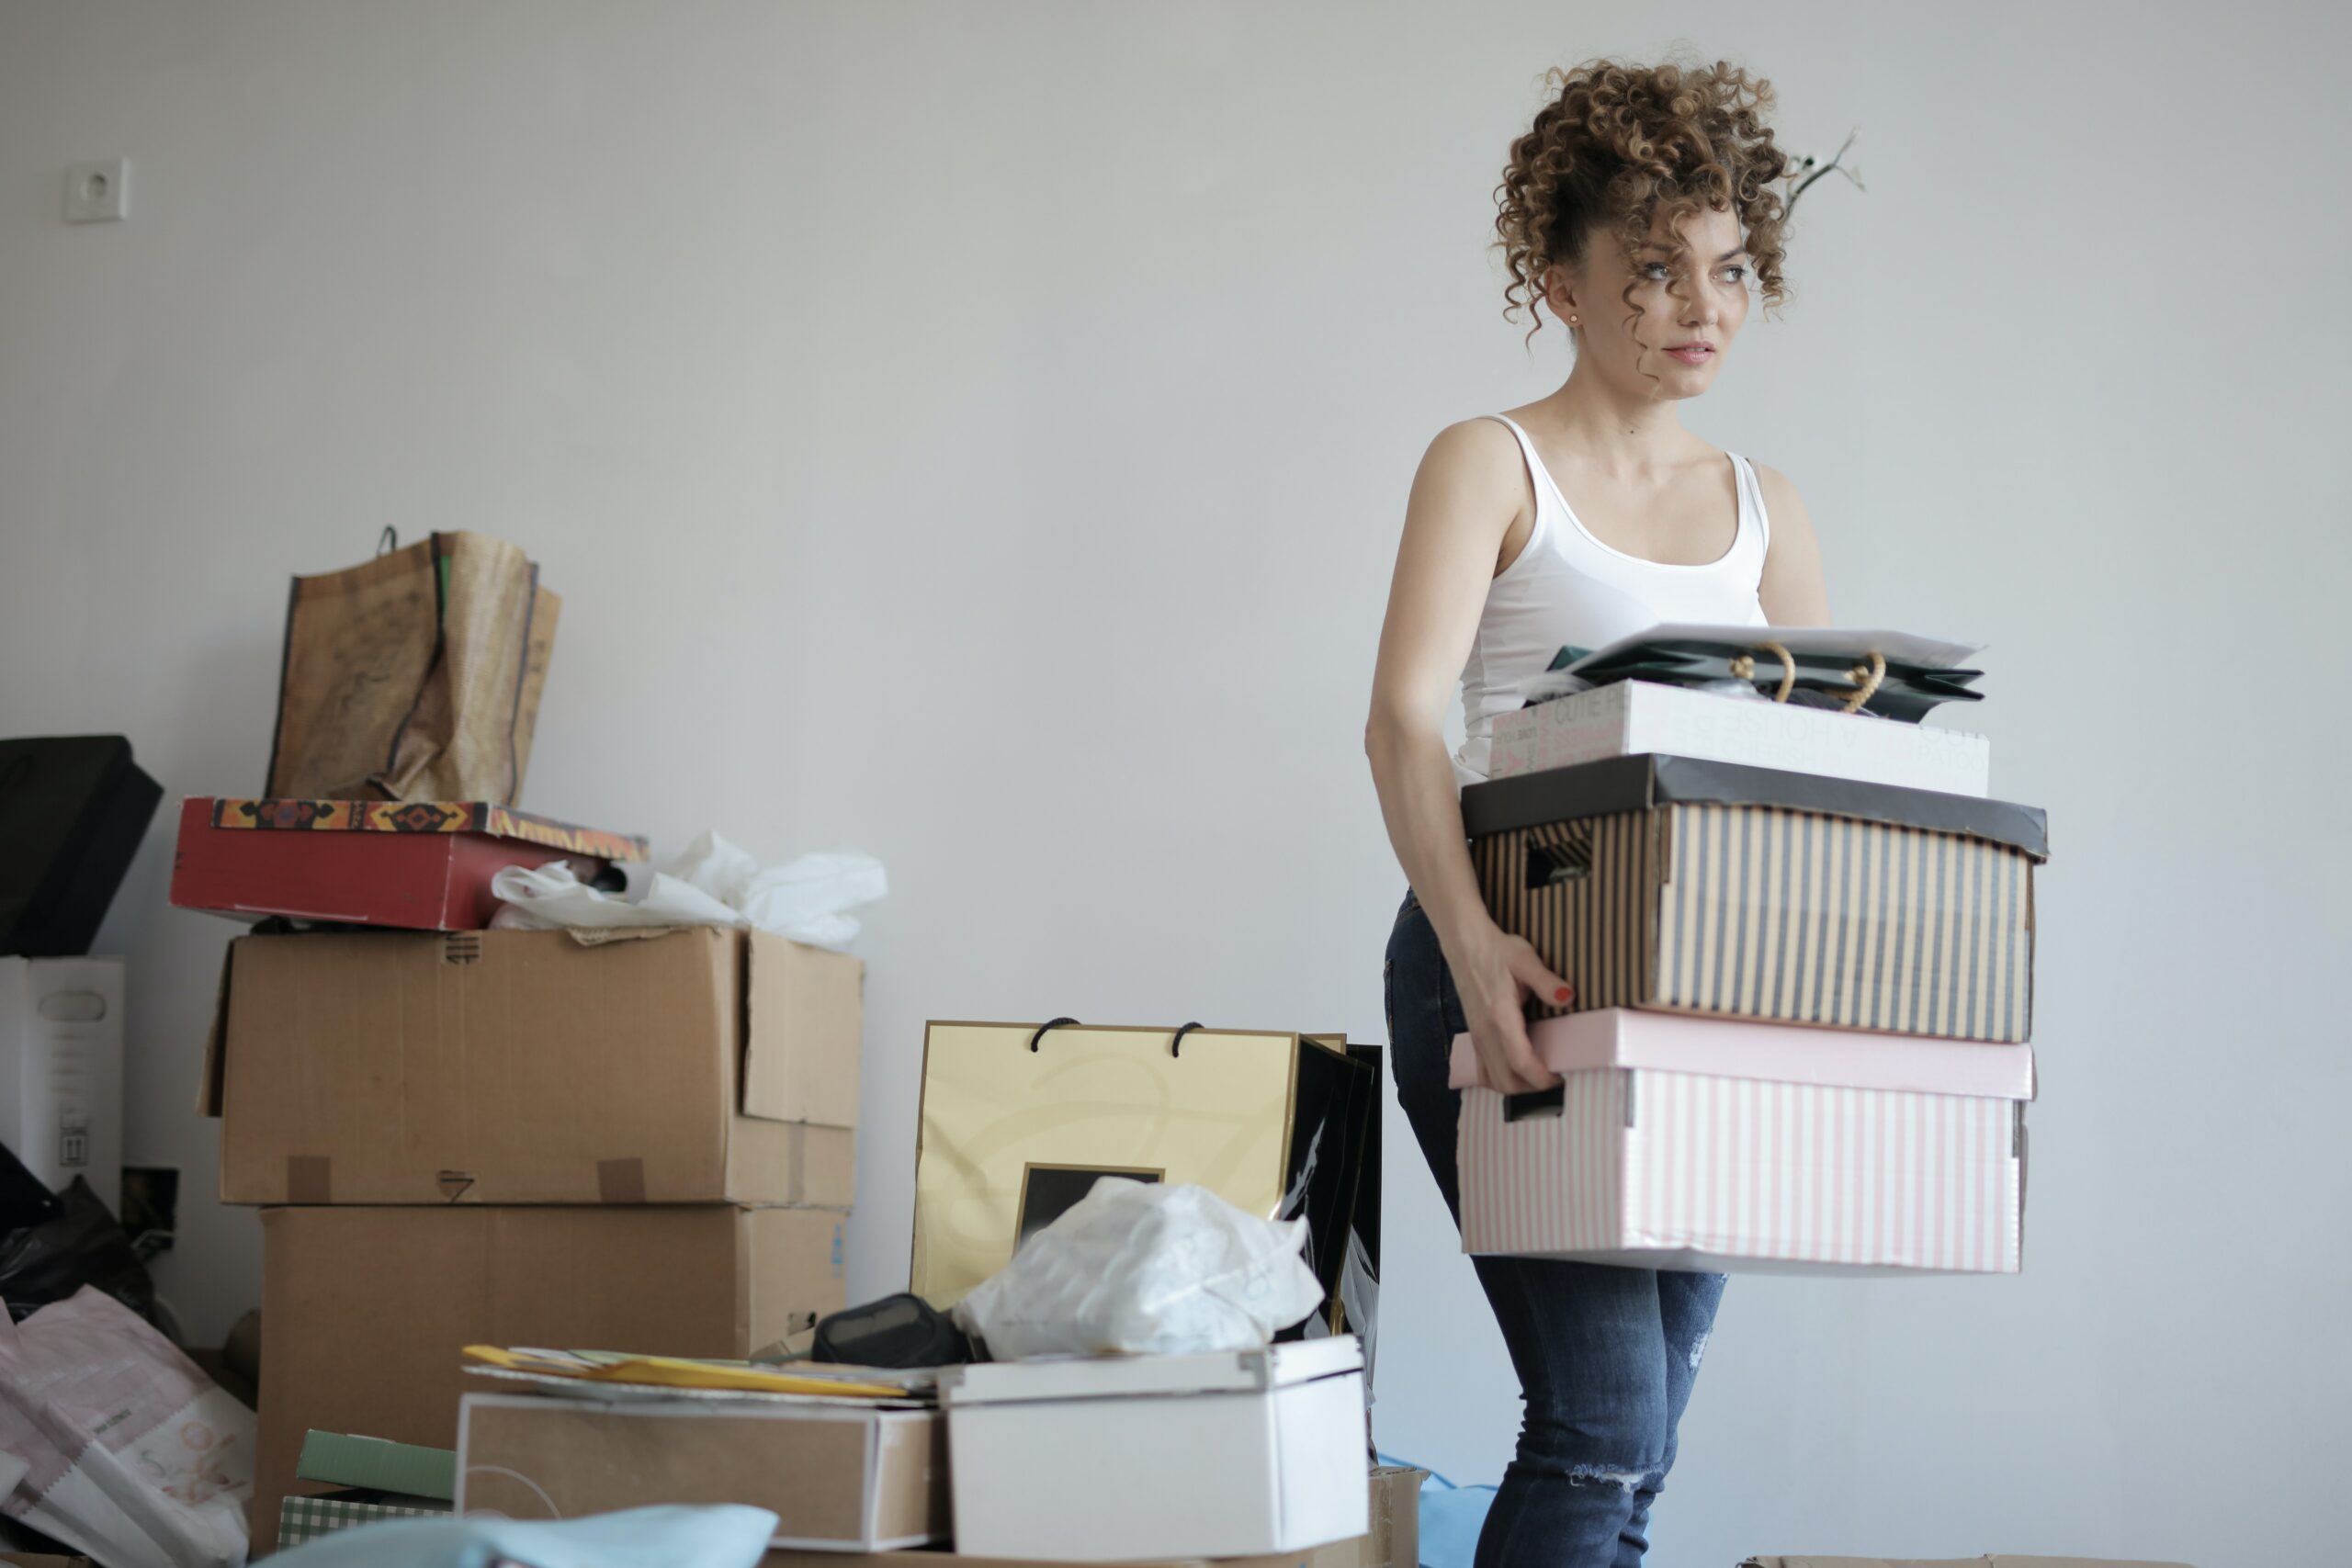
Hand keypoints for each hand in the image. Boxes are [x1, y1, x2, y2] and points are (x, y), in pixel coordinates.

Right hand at [1443, 916, 1571, 1094]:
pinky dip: (1501, 1080)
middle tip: (1556, 1077)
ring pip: (1493, 1080)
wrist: (1465, 945)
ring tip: (1539, 1076)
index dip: (1542, 1078)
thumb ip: (1546, 981)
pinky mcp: (1474, 1036)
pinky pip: (1484, 1072)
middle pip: (1506, 1081)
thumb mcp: (1525, 959)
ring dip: (1517, 1086)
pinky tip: (1516, 1072)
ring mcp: (1477, 1037)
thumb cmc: (1497, 951)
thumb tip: (1568, 998)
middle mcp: (1485, 1033)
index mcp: (1500, 1018)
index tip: (1562, 1077)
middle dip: (1533, 1088)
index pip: (1521, 1063)